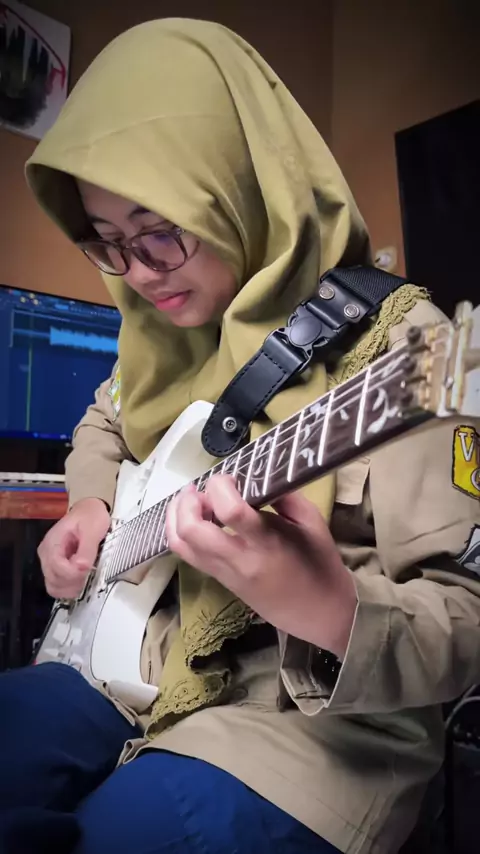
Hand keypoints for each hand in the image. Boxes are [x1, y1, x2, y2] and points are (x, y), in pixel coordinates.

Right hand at [38, 497, 110, 598]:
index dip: (72, 573)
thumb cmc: (90, 517)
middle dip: (73, 582)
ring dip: (71, 588)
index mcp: (52, 542)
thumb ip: (87, 548)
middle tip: (89, 574)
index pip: (55, 566)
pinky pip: (58, 586)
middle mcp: (46, 554)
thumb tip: (82, 567)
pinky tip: (81, 581)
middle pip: (53, 580)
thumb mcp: (92, 529)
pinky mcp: (56, 568)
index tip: (87, 568)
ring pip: (54, 587)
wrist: (89, 512)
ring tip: (86, 578)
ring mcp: (49, 563)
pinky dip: (69, 589)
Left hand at [166, 476, 356, 658]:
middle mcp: (238, 560)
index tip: (231, 479)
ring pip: (180, 545)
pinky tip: (194, 519)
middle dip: (187, 502)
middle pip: (191, 530)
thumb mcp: (313, 522)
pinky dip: (180, 532)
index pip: (229, 510)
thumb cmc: (320, 564)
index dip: (220, 486)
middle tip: (201, 490)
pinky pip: (187, 556)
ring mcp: (224, 573)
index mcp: (266, 543)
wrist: (319, 612)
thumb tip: (256, 477)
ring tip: (191, 500)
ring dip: (177, 516)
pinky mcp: (219, 581)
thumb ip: (285, 496)